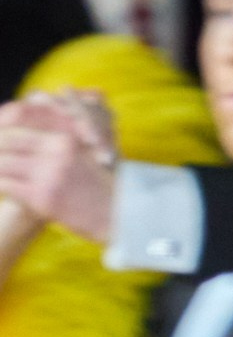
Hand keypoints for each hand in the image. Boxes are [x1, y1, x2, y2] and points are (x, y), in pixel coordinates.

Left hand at [0, 97, 115, 243]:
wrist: (118, 217)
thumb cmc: (100, 185)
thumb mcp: (86, 152)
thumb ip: (58, 140)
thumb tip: (28, 129)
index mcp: (65, 136)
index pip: (20, 119)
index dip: (1, 124)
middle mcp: (56, 152)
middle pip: (6, 140)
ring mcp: (49, 174)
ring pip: (2, 162)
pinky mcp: (42, 197)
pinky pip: (5, 184)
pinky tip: (1, 186)